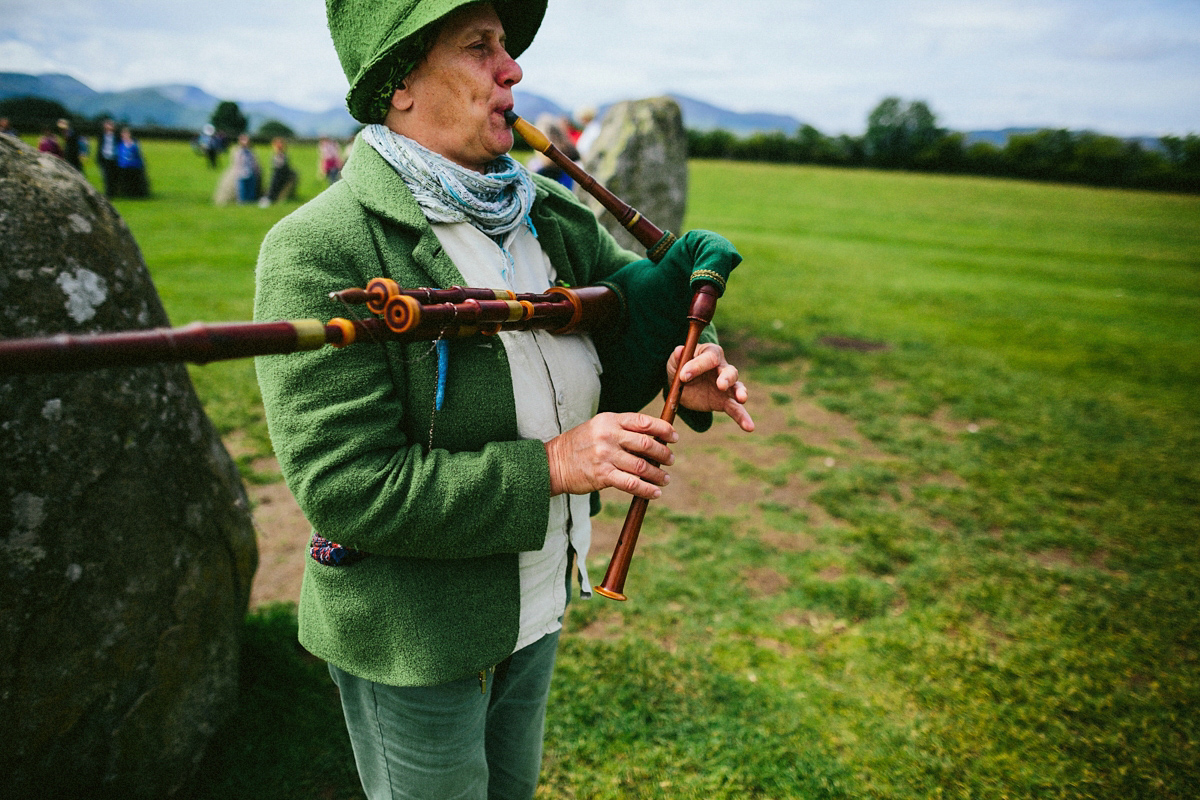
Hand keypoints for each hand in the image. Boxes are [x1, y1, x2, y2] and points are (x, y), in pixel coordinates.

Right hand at [545, 412, 677, 498]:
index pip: (643, 422)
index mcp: (609, 420)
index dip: (663, 429)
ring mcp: (605, 456)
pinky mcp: (602, 475)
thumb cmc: (580, 445)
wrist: (553, 463)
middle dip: (663, 453)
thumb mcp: (598, 427)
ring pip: (642, 465)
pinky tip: (655, 492)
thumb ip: (622, 430)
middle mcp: (608, 436)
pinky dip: (647, 489)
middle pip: (646, 444)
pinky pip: (632, 483)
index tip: (674, 437)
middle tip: (670, 459)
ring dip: (658, 474)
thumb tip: (653, 439)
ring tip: (665, 478)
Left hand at [668, 342, 754, 431]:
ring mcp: (726, 385)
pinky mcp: (725, 401)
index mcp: (709, 353)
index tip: (683, 376)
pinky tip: (749, 426)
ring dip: (740, 392)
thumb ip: (677, 357)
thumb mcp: (674, 362)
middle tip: (721, 385)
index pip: (708, 357)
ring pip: (737, 386)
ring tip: (741, 399)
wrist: (681, 386)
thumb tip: (680, 350)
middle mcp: (722, 367)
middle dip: (726, 378)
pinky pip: (736, 409)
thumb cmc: (680, 367)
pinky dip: (743, 417)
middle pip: (729, 370)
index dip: (697, 366)